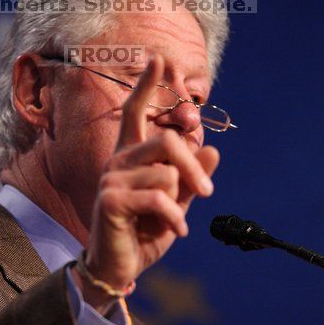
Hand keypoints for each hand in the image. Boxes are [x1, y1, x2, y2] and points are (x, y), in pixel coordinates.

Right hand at [75, 54, 219, 311]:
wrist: (120, 266)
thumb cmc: (145, 232)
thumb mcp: (176, 203)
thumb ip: (191, 177)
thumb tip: (213, 148)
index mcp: (131, 156)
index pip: (135, 112)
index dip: (147, 85)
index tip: (158, 57)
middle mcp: (118, 161)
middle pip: (167, 141)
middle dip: (193, 169)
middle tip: (207, 194)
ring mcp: (112, 179)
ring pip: (166, 172)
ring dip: (180, 202)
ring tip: (174, 222)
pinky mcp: (110, 200)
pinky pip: (158, 197)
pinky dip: (174, 219)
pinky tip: (175, 232)